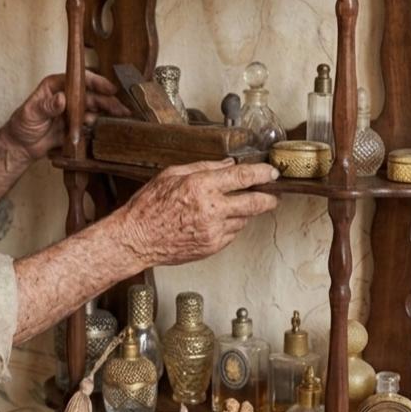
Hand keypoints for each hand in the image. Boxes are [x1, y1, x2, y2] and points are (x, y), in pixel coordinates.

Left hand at [4, 71, 127, 162]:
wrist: (22, 146)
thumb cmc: (22, 125)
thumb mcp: (31, 113)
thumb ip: (47, 106)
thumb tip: (61, 99)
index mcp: (56, 86)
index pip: (78, 80)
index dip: (96, 82)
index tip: (109, 88)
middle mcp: (67, 96)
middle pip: (91, 94)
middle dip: (108, 100)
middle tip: (120, 108)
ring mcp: (73, 110)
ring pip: (95, 108)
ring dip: (108, 112)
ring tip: (121, 117)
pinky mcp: (76, 125)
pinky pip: (91, 123)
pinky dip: (101, 125)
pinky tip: (111, 127)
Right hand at [115, 159, 278, 266]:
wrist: (137, 239)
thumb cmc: (148, 206)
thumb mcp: (171, 174)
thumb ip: (203, 167)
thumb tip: (227, 165)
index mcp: (201, 186)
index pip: (243, 176)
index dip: (262, 173)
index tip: (271, 172)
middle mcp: (211, 209)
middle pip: (255, 203)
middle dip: (269, 198)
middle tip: (273, 194)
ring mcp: (214, 231)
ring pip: (244, 219)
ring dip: (245, 212)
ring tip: (233, 205)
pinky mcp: (212, 247)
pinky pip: (232, 234)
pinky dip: (231, 225)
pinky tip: (217, 220)